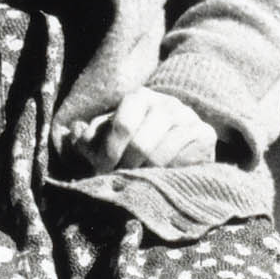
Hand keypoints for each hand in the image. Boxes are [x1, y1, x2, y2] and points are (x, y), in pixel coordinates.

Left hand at [68, 89, 218, 173]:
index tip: (102, 171)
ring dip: (144, 174)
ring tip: (137, 180)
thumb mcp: (108, 138)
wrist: (178, 140)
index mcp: (139, 97)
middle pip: (141, 144)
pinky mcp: (204, 133)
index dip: (109, 153)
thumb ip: (89, 138)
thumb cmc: (136, 138)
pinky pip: (182, 159)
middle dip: (125, 167)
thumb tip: (75, 131)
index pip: (122, 126)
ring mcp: (187, 117)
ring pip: (160, 155)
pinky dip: (166, 173)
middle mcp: (165, 103)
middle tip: (119, 180)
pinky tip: (159, 176)